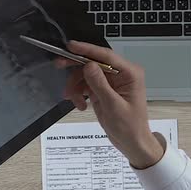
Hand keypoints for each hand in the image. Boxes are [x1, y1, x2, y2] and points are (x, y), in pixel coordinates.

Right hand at [60, 40, 164, 168]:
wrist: (132, 143)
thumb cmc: (129, 126)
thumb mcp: (113, 106)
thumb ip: (100, 84)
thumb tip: (88, 65)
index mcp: (129, 73)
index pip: (106, 56)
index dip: (87, 50)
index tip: (70, 46)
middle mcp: (120, 74)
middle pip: (93, 63)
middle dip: (76, 68)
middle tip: (58, 66)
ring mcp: (110, 82)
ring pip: (86, 74)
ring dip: (76, 86)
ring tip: (73, 100)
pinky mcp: (102, 89)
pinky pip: (85, 84)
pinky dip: (78, 93)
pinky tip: (79, 104)